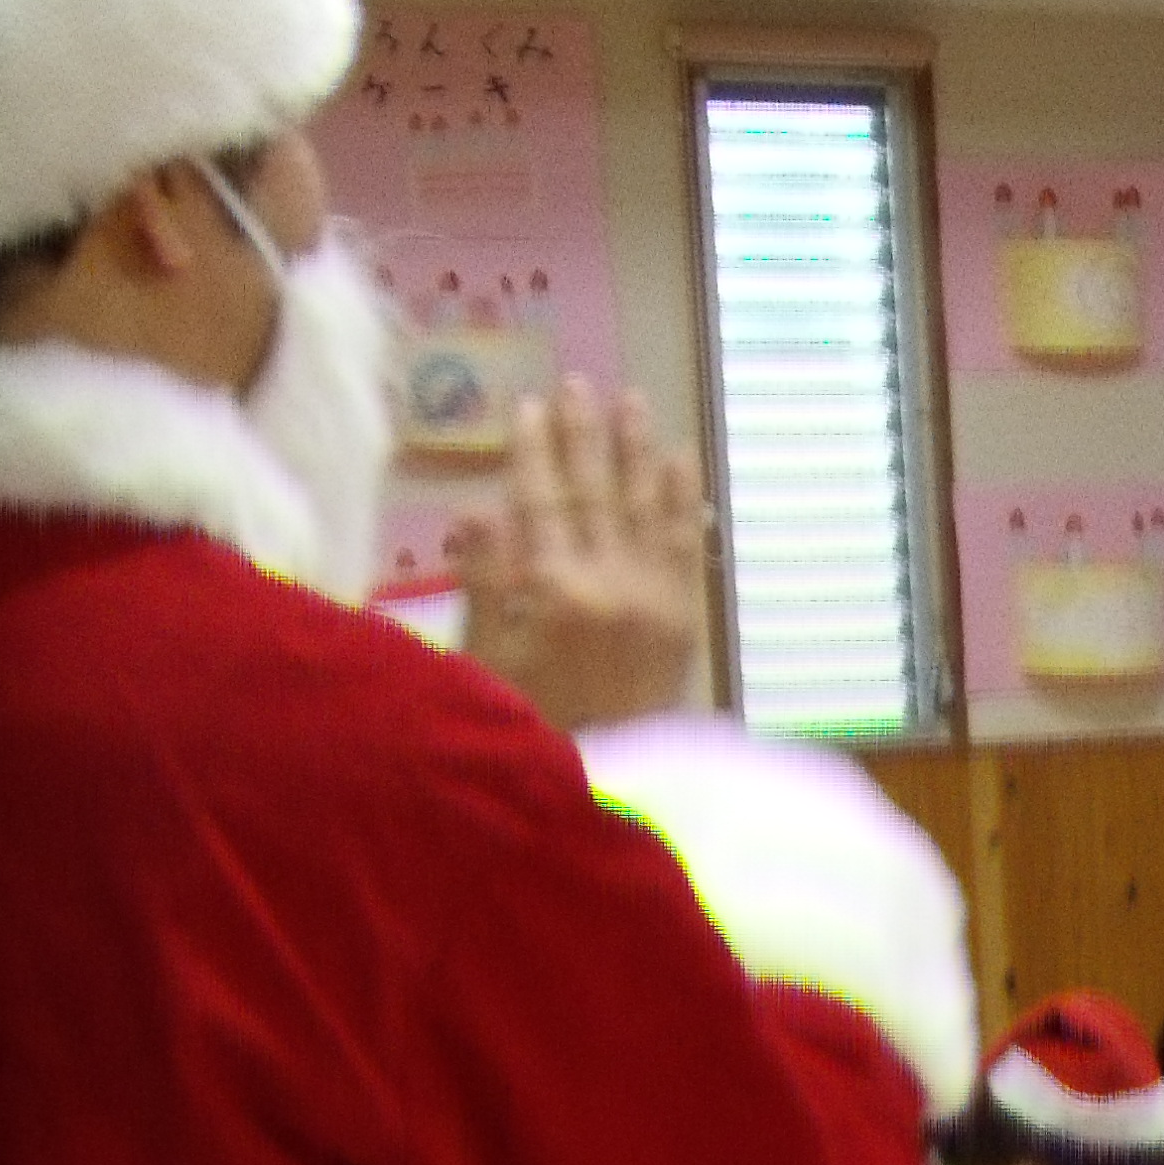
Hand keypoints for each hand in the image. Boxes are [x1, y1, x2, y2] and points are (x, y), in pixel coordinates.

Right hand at [450, 380, 709, 732]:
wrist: (604, 780)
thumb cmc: (529, 719)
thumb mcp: (486, 657)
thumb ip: (484, 580)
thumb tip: (477, 509)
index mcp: (555, 591)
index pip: (542, 501)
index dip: (535, 451)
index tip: (530, 406)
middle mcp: (611, 585)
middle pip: (595, 492)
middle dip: (585, 435)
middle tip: (579, 384)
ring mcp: (656, 599)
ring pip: (646, 507)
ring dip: (637, 451)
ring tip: (632, 402)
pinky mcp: (685, 618)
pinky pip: (686, 546)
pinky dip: (683, 501)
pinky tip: (680, 461)